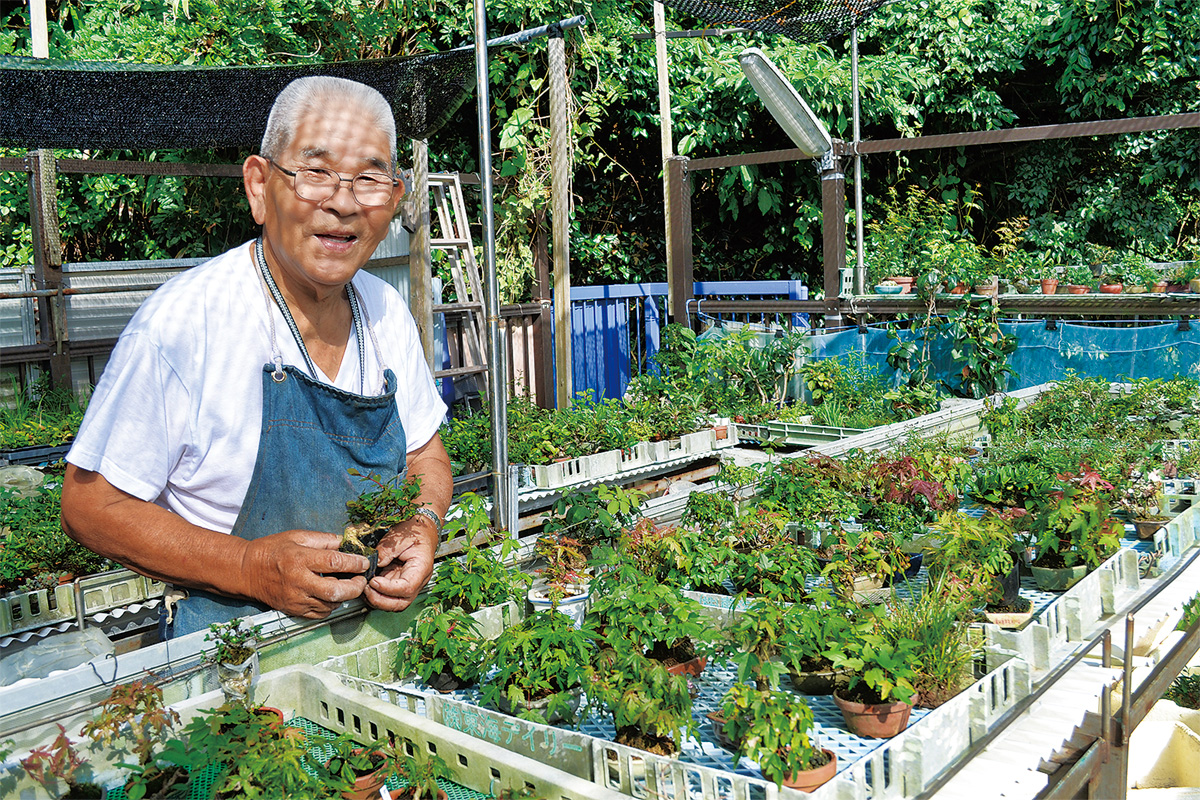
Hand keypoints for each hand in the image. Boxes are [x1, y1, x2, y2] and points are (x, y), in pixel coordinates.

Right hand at [240, 529, 368, 617]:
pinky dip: (331, 606)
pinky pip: (320, 614)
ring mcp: (296, 599)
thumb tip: (346, 543)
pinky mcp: (294, 610)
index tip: (364, 563)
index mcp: (300, 559)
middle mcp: (299, 581)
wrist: (247, 571)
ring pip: (330, 605)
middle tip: (361, 580)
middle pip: (335, 591)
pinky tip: (331, 596)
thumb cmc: (272, 551)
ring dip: (344, 597)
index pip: (334, 562)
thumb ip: (324, 539)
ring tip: (347, 586)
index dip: (354, 563)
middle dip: (355, 587)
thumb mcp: (297, 536)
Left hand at [364, 515, 437, 611]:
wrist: (422, 529)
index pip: (406, 588)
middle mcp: (417, 581)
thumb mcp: (399, 538)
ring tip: (364, 588)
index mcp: (421, 569)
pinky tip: (367, 587)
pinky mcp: (399, 583)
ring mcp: (408, 584)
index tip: (374, 581)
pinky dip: (377, 595)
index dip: (388, 589)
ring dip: (377, 600)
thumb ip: (386, 552)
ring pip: (394, 603)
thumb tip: (373, 564)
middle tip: (366, 589)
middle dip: (380, 601)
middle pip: (401, 603)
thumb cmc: (415, 532)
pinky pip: (389, 596)